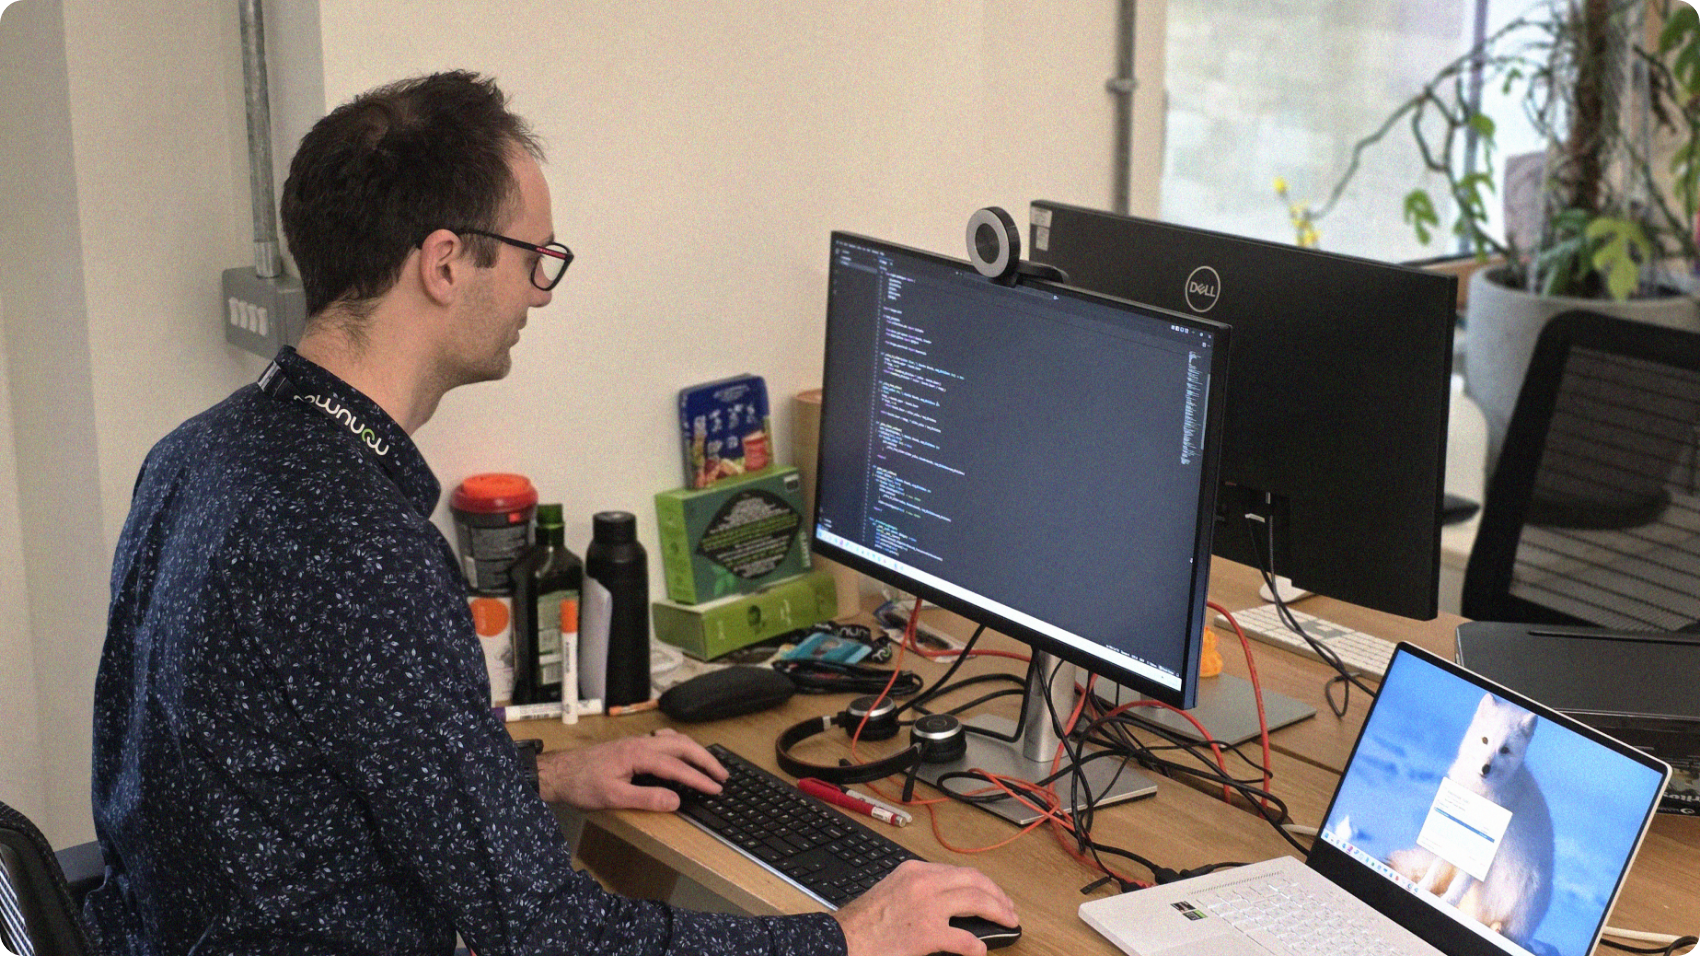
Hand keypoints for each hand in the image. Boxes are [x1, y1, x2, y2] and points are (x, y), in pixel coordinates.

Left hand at [536, 728, 725, 811]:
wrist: (558, 772)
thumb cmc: (581, 784)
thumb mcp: (614, 797)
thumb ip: (647, 798)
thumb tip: (675, 800)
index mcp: (638, 754)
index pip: (677, 766)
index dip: (699, 778)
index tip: (715, 788)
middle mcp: (640, 743)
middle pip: (683, 745)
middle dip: (705, 760)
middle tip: (722, 775)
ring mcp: (636, 742)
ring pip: (674, 739)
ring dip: (695, 751)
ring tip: (709, 765)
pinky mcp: (631, 746)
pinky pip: (663, 740)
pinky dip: (679, 746)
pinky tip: (680, 754)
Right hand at [832, 860, 1017, 955]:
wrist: (844, 938)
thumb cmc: (865, 922)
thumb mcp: (893, 892)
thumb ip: (920, 890)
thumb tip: (948, 904)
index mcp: (915, 871)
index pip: (959, 872)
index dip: (982, 883)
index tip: (992, 893)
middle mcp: (924, 883)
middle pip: (974, 881)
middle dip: (997, 895)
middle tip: (1009, 909)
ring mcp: (928, 906)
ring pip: (976, 901)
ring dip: (998, 912)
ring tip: (1008, 923)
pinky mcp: (927, 933)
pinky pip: (963, 938)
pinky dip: (976, 945)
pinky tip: (980, 951)